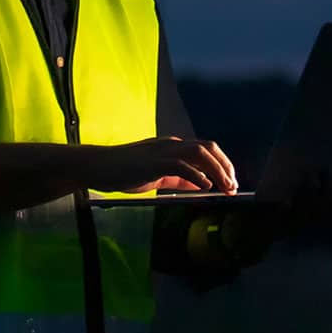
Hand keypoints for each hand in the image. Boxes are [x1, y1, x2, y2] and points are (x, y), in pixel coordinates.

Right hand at [88, 136, 237, 194]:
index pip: (205, 150)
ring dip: (217, 170)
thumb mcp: (157, 176)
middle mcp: (171, 145)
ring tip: (225, 187)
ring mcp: (162, 151)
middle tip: (233, 187)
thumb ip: (178, 179)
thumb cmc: (124, 171)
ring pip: (199, 153)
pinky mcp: (154, 162)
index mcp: (172, 147)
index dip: (222, 165)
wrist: (98, 167)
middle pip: (208, 148)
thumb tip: (200, 184)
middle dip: (225, 166)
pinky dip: (197, 175)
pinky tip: (205, 186)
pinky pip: (181, 165)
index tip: (230, 183)